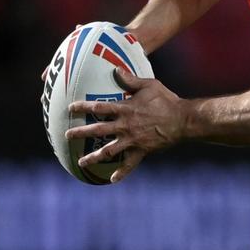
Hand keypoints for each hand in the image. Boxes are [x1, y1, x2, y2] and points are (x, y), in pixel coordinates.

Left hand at [67, 68, 183, 182]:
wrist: (182, 120)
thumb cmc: (167, 100)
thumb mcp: (149, 85)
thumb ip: (131, 80)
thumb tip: (116, 70)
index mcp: (125, 109)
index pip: (99, 107)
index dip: (83, 107)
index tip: (70, 108)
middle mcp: (125, 126)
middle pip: (98, 130)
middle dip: (81, 132)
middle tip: (67, 135)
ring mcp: (132, 140)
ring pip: (108, 151)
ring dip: (93, 157)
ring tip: (81, 162)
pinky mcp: (141, 151)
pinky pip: (129, 164)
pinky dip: (121, 173)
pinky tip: (111, 180)